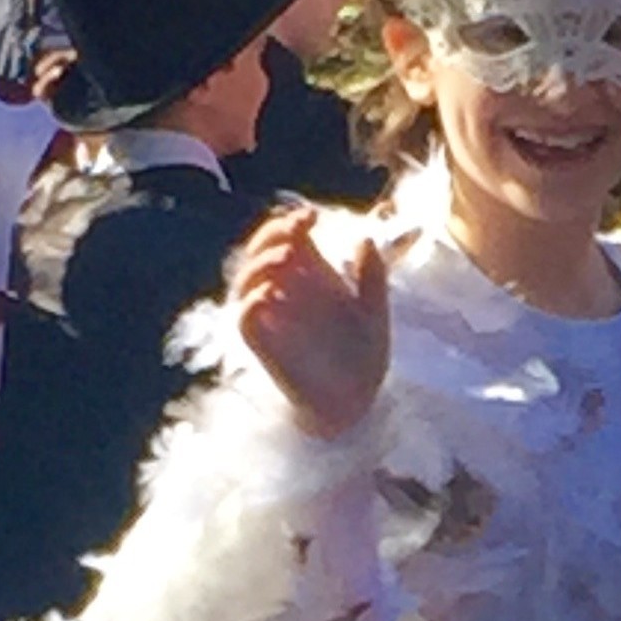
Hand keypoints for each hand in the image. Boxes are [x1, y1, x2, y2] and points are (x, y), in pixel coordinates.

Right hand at [234, 207, 388, 440]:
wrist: (358, 402)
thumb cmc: (366, 359)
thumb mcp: (375, 310)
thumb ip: (372, 276)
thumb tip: (365, 238)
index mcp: (311, 279)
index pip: (285, 238)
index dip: (290, 221)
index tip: (311, 218)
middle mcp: (287, 294)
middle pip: (260, 251)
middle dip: (270, 233)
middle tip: (295, 231)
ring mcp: (274, 318)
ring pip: (245, 280)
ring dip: (260, 261)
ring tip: (288, 256)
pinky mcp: (266, 345)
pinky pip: (244, 320)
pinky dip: (251, 302)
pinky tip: (271, 294)